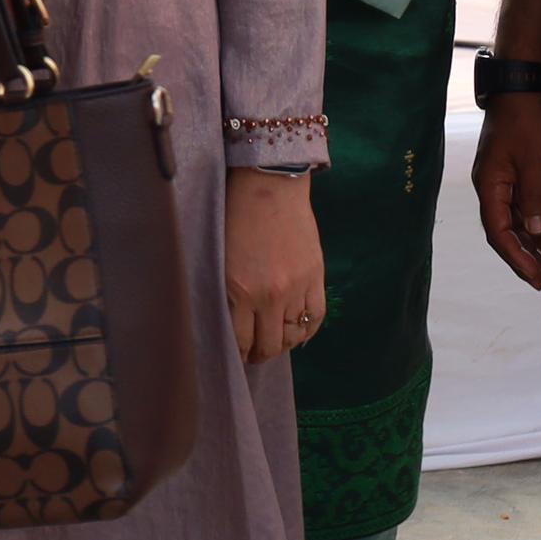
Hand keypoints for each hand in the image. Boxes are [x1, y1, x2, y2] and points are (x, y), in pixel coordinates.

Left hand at [223, 168, 327, 363]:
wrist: (270, 184)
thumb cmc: (238, 216)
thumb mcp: (223, 259)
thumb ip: (230, 293)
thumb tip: (236, 324)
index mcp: (240, 290)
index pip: (241, 340)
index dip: (240, 354)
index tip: (238, 355)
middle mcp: (270, 295)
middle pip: (270, 344)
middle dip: (261, 354)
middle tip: (255, 352)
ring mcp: (296, 287)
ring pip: (294, 335)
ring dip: (284, 342)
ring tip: (276, 339)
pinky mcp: (316, 276)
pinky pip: (317, 317)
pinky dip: (308, 330)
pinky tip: (298, 330)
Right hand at [472, 91, 540, 290]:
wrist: (518, 88)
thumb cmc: (525, 121)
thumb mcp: (533, 159)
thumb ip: (533, 196)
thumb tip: (535, 231)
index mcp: (489, 185)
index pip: (498, 232)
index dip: (516, 257)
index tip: (536, 277)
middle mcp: (488, 187)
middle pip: (500, 232)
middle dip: (521, 258)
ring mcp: (496, 181)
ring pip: (508, 222)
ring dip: (526, 245)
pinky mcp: (507, 174)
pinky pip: (515, 209)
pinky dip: (528, 226)